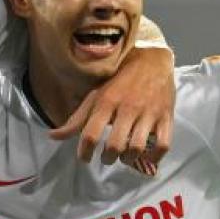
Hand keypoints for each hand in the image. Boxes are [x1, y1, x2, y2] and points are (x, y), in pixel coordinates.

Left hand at [51, 46, 174, 173]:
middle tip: (107, 157)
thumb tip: (53, 136)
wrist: (152, 60)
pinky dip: (154, 157)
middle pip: (115, 145)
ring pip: (137, 147)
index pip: (90, 134)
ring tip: (124, 156)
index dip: (85, 152)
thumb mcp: (96, 95)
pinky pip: (163, 145)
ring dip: (128, 158)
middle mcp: (127, 108)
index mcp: (106, 101)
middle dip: (108, 158)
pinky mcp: (166, 117)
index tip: (85, 158)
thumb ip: (77, 119)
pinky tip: (146, 156)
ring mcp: (148, 113)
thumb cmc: (120, 80)